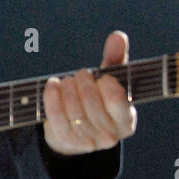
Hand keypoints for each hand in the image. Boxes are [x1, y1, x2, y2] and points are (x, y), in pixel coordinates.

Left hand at [42, 30, 136, 154]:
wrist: (75, 130)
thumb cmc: (98, 99)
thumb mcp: (109, 79)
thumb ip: (116, 58)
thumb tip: (118, 36)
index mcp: (126, 121)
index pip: (116, 99)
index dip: (106, 84)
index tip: (102, 77)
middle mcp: (110, 136)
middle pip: (92, 102)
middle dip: (83, 82)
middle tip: (80, 75)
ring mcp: (87, 141)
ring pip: (73, 109)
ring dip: (67, 88)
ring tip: (67, 81)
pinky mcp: (66, 140)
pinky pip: (56, 115)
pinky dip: (52, 96)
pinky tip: (53, 85)